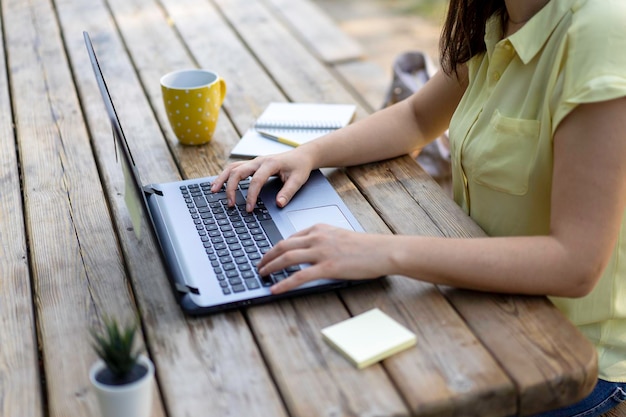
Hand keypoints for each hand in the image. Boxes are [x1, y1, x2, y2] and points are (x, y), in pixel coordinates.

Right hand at [211, 150, 312, 210]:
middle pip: (238, 171)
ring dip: (222, 179)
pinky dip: (225, 176)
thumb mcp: (298, 180)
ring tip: (213, 190)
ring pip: (232, 167)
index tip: (249, 209)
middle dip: (231, 188)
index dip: (251, 196)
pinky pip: (235, 168)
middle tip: (230, 204)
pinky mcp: (251, 164)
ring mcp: (254, 161)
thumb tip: (279, 204)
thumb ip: (288, 192)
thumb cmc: (299, 167)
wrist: (301, 155)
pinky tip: (218, 184)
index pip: (256, 181)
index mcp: (270, 164)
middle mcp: (259, 161)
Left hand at [258, 224, 388, 293]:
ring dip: (271, 267)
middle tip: (259, 265)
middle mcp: (317, 238)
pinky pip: (299, 276)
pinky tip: (275, 289)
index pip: (290, 238)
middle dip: (267, 256)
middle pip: (283, 246)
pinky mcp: (327, 267)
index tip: (268, 255)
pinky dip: (284, 283)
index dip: (275, 248)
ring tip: (262, 275)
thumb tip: (308, 252)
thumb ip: (322, 241)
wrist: (382, 250)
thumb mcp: (339, 237)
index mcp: (319, 229)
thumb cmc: (365, 247)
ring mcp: (321, 252)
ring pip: (287, 258)